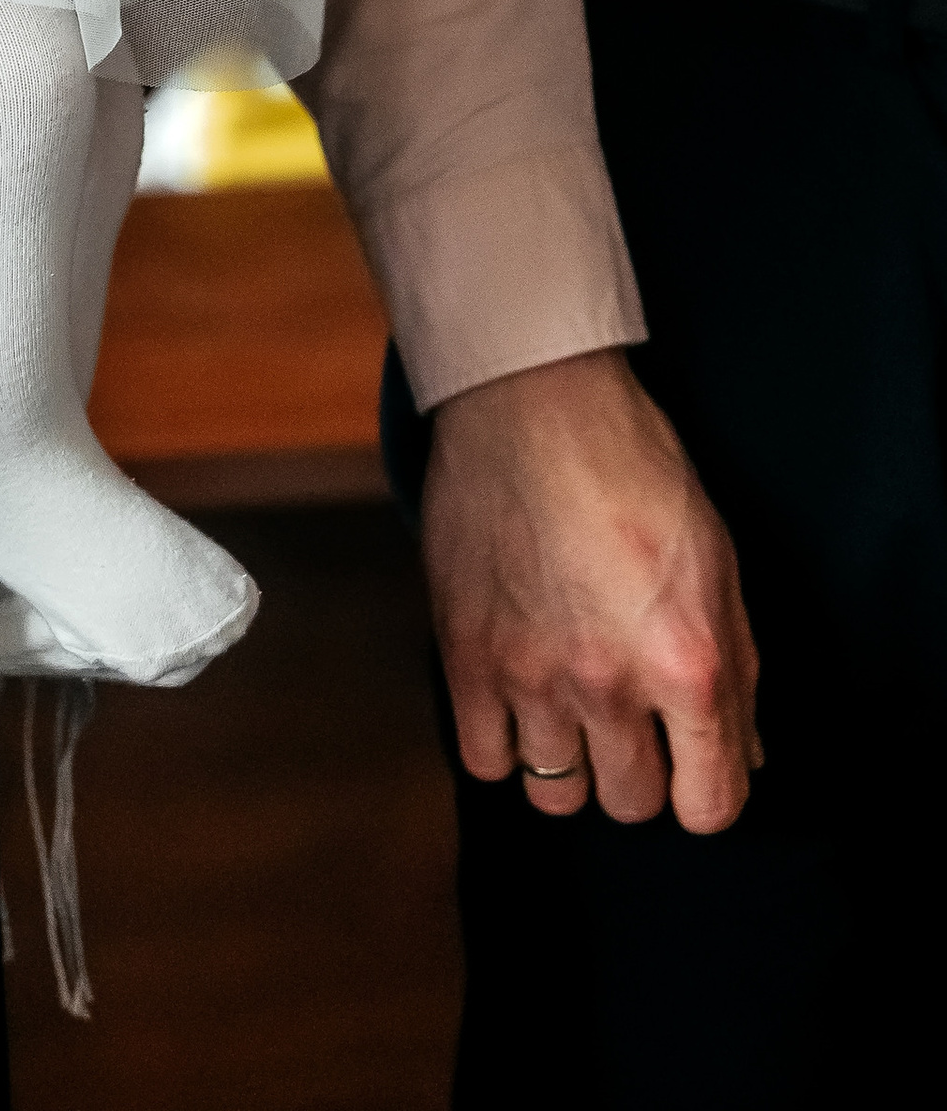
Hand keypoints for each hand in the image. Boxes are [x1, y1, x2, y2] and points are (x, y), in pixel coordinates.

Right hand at [423, 347, 760, 832]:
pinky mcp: (464, 654)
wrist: (528, 399)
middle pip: (632, 804)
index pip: (710, 807)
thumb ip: (736, 668)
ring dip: (570, 764)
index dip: (707, 792)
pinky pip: (485, 761)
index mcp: (687, 662)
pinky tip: (517, 698)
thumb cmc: (631, 464)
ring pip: (556, 795)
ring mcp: (529, 674)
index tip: (693, 765)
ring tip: (568, 711)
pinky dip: (504, 744)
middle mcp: (609, 684)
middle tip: (629, 718)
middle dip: (640, 770)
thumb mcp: (716, 561)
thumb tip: (742, 754)